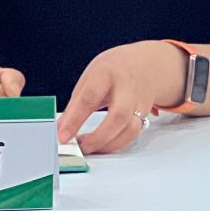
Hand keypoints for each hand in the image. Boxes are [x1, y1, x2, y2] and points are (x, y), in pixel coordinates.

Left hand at [57, 40, 188, 153]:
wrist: (147, 63)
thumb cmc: (115, 69)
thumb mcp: (91, 77)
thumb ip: (77, 102)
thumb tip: (61, 128)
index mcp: (107, 73)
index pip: (90, 98)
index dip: (75, 120)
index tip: (62, 136)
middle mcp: (127, 88)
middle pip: (118, 116)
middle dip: (98, 137)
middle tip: (80, 147)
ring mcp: (139, 102)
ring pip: (130, 129)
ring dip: (108, 144)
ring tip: (89, 147)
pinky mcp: (145, 115)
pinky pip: (133, 134)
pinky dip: (117, 143)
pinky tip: (103, 144)